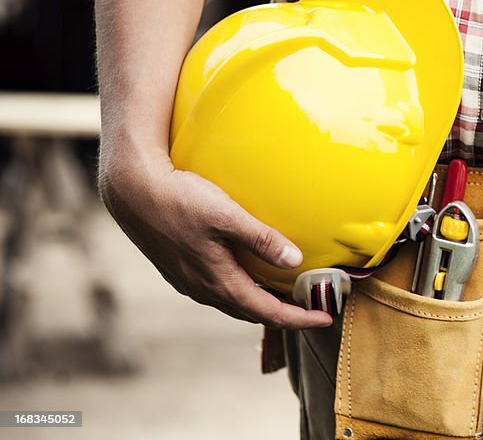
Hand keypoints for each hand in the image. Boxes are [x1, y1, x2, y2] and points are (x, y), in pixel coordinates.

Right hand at [99, 148, 333, 329]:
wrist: (131, 190)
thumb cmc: (179, 199)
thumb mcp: (226, 215)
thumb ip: (261, 238)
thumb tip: (294, 260)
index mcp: (218, 281)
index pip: (267, 312)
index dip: (299, 318)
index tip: (325, 318)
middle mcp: (202, 288)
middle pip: (252, 311)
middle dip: (284, 314)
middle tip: (312, 307)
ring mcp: (189, 280)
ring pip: (233, 301)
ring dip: (262, 302)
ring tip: (287, 293)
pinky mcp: (180, 268)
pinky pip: (219, 288)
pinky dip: (243, 288)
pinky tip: (250, 272)